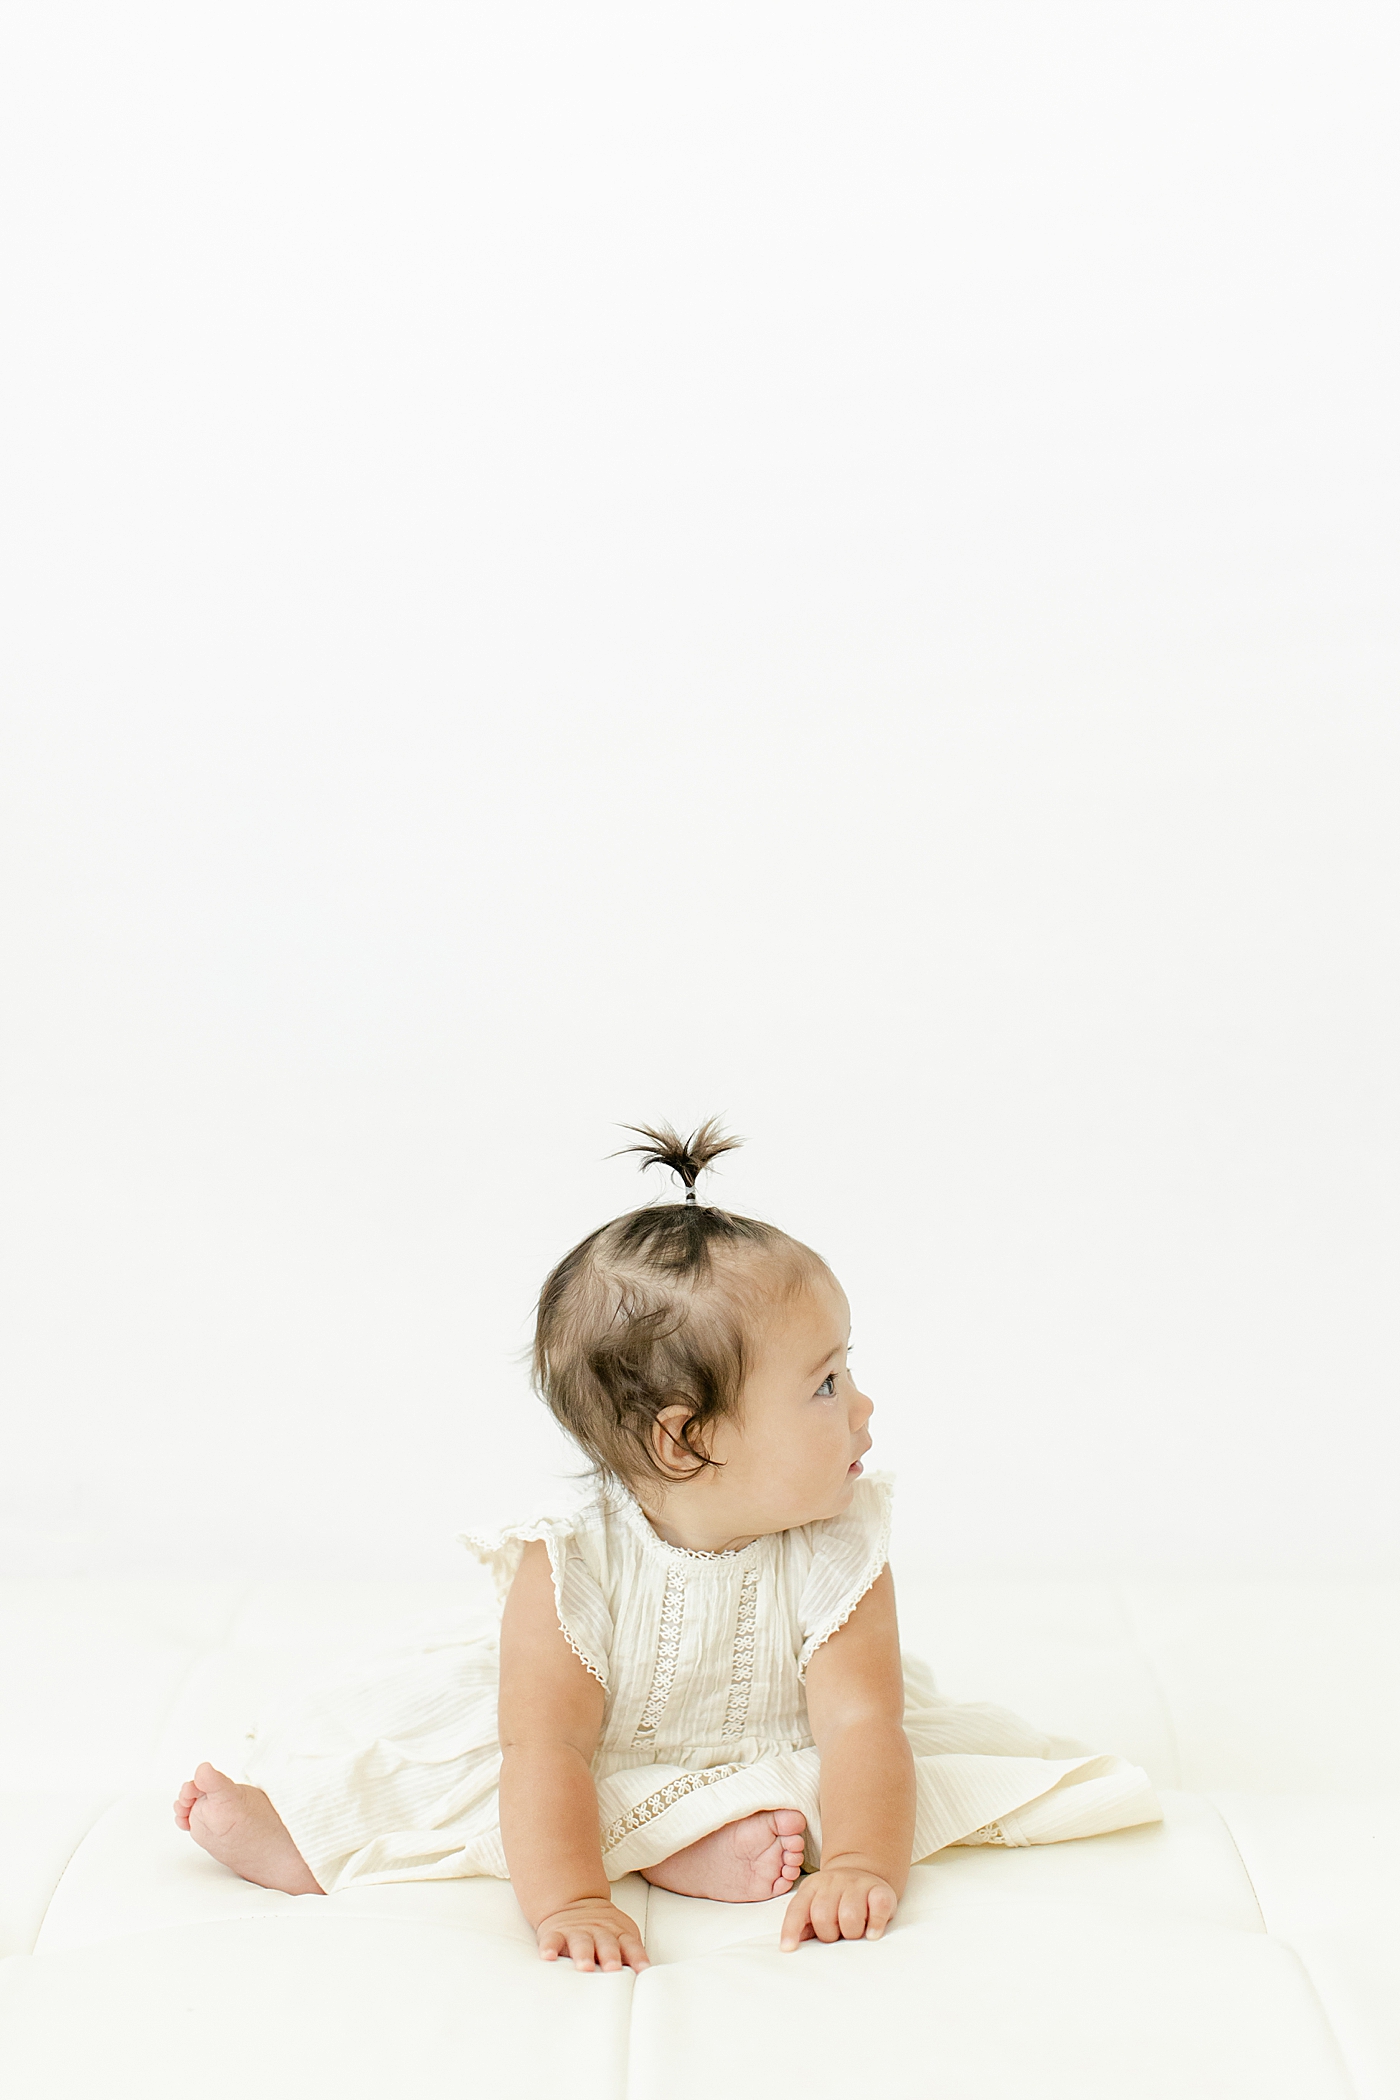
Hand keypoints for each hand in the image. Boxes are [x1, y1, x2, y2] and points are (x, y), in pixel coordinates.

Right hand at [536, 1897, 649, 1971]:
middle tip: (613, 1969)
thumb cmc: (604, 1931)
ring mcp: (576, 1931)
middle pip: (606, 1943)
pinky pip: (552, 1940)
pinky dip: (549, 1947)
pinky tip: (548, 1957)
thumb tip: (646, 1981)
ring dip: (583, 1954)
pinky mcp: (555, 1933)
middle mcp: (598, 1931)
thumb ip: (631, 1954)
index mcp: (617, 1933)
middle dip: (610, 1956)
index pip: (630, 1944)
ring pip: (581, 1942)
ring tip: (584, 1967)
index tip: (643, 1970)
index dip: (637, 1956)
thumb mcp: (621, 1935)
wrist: (573, 1902)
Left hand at [780, 1865, 897, 1949]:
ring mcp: (858, 1884)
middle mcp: (833, 1882)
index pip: (798, 1908)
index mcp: (813, 1887)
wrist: (862, 1871)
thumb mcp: (814, 1904)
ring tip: (854, 1932)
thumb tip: (792, 1945)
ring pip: (849, 1915)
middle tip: (837, 1934)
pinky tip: (872, 1932)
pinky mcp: (880, 1890)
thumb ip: (803, 1923)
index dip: (791, 1929)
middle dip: (828, 1934)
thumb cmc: (836, 1899)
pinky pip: (878, 1908)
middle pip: (823, 1915)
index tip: (788, 1948)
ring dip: (852, 1932)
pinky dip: (875, 1925)